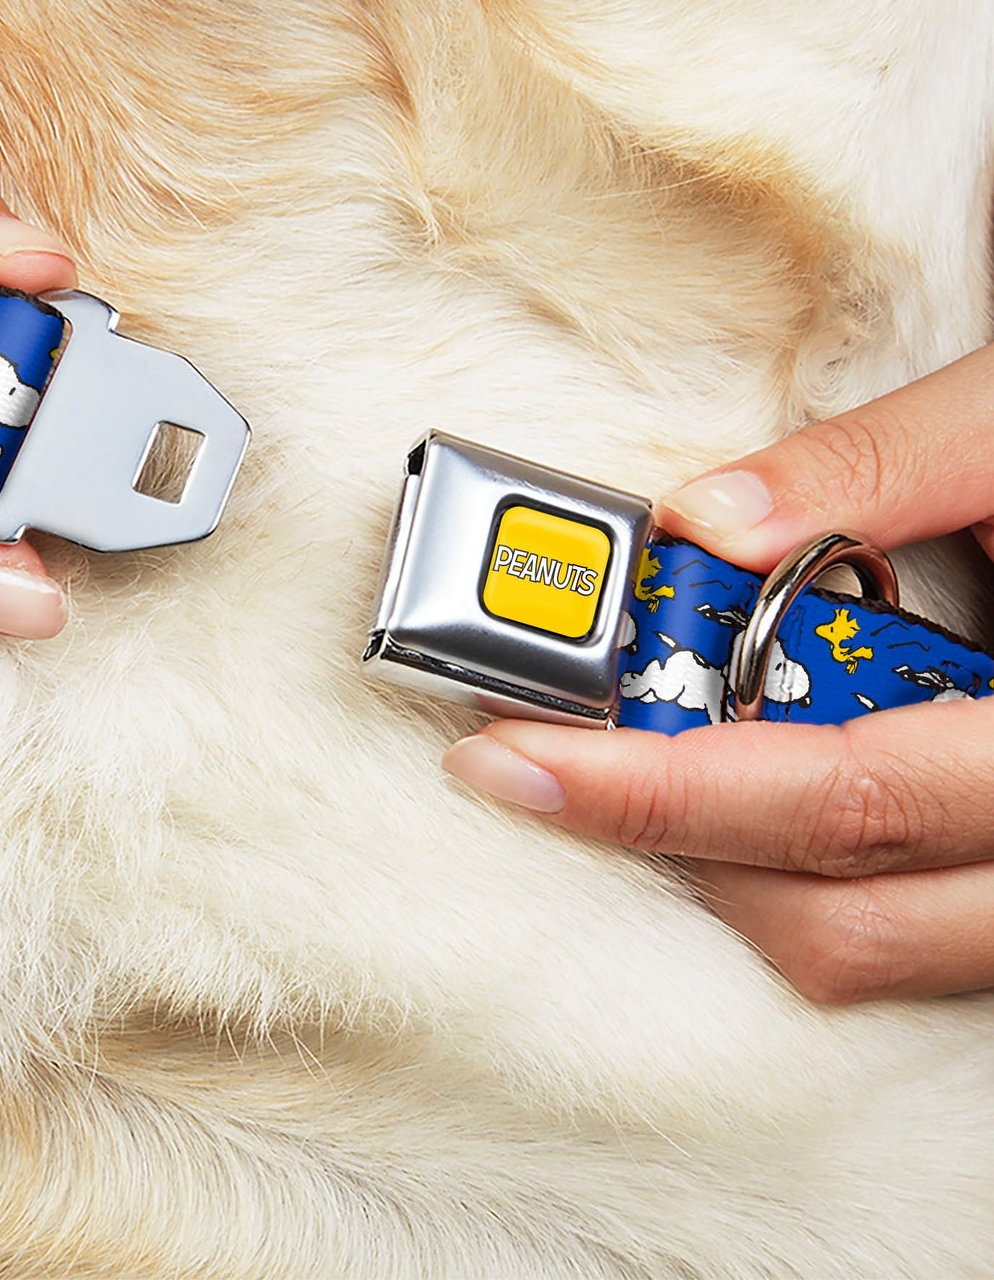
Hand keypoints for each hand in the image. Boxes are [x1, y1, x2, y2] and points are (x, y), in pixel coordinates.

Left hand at [443, 343, 993, 1002]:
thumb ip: (878, 467)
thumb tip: (706, 521)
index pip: (841, 797)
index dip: (658, 790)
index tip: (512, 757)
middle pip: (836, 914)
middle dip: (660, 839)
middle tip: (532, 759)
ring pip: (867, 948)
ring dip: (723, 869)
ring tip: (620, 767)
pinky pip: (903, 933)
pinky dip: (795, 874)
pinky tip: (734, 786)